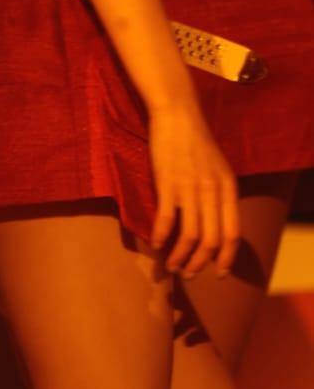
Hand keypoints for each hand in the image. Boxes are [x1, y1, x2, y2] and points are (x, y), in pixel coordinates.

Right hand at [148, 98, 239, 277]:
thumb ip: (220, 194)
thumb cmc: (196, 139)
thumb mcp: (219, 167)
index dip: (226, 259)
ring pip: (189, 236)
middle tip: (189, 274)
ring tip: (172, 266)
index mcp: (228, 189)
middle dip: (200, 264)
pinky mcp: (167, 183)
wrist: (177, 114)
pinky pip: (166, 219)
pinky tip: (155, 244)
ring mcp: (189, 188)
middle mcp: (212, 192)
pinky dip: (161, 236)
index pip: (233, 234)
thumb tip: (216, 223)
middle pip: (210, 241)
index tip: (218, 273)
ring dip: (180, 257)